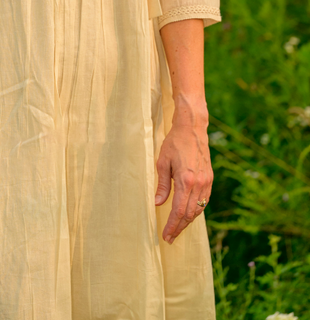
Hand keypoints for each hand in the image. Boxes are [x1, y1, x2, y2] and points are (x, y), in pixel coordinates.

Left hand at [154, 122, 212, 243]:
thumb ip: (162, 185)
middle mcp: (199, 184)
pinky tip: (188, 214)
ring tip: (177, 228)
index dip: (172, 226)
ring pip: (199, 209)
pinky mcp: (209, 178)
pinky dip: (196, 210)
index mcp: (186, 180)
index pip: (179, 211)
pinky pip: (204, 200)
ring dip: (188, 221)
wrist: (192, 128)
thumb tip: (158, 204)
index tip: (166, 236)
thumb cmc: (174, 143)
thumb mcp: (163, 162)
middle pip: (190, 214)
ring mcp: (206, 182)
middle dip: (179, 227)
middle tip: (170, 237)